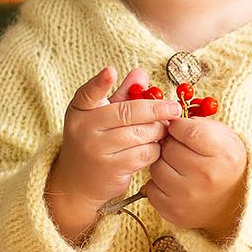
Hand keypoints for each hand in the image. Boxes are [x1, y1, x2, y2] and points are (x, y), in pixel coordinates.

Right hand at [46, 66, 179, 242]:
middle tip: (174, 108)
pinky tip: (153, 146)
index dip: (100, 82)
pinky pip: (145, 153)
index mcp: (80, 110)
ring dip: (158, 131)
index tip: (111, 71)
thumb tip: (141, 74)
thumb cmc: (94, 139)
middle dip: (157, 109)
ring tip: (161, 129)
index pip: (88, 93)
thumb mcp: (101, 114)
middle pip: (128, 113)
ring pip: (141, 134)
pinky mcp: (113, 169)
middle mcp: (85, 129)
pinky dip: (155, 148)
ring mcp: (98, 150)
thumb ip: (121, 94)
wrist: (77, 180)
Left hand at [144, 113, 247, 242]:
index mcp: (222, 153)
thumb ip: (196, 124)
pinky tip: (175, 183)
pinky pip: (151, 188)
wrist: (235, 201)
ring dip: (163, 164)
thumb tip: (166, 119)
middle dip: (171, 145)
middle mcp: (206, 176)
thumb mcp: (223, 137)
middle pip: (168, 148)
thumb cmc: (225, 163)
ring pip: (157, 168)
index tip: (180, 129)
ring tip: (178, 167)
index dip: (178, 126)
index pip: (185, 130)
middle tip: (181, 150)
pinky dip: (159, 184)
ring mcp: (189, 196)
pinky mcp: (174, 211)